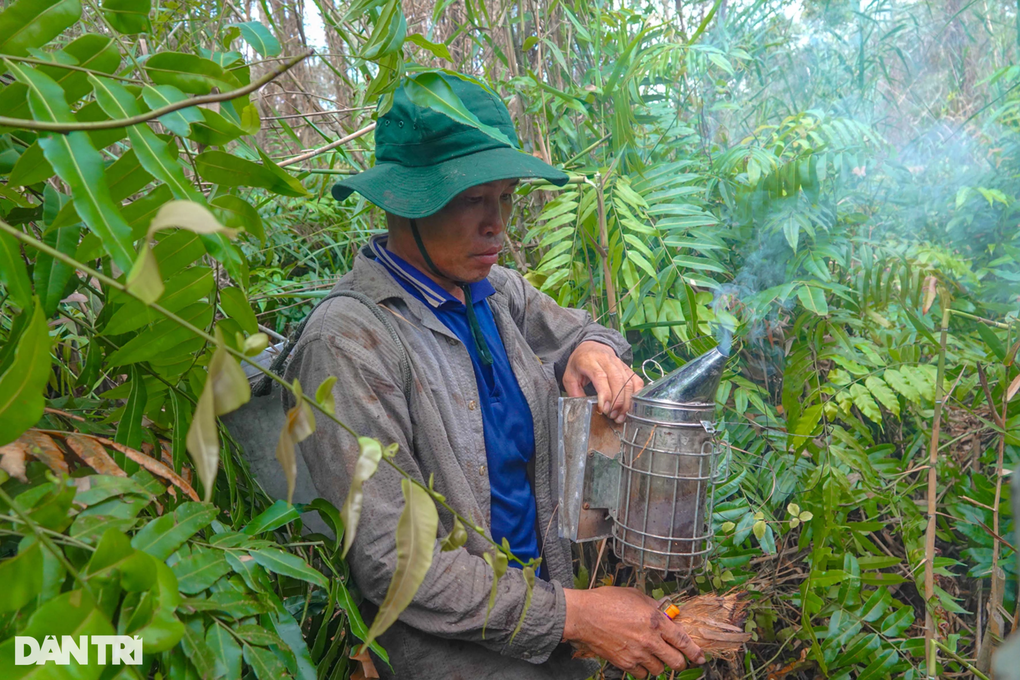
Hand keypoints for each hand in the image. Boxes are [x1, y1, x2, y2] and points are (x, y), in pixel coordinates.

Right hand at [561, 587, 704, 677]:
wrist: (584, 615)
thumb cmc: (606, 601)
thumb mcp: (635, 595)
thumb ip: (652, 605)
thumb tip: (663, 611)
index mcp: (655, 620)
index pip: (683, 640)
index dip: (694, 651)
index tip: (700, 657)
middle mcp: (649, 639)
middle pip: (675, 661)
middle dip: (679, 662)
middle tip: (677, 659)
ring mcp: (637, 653)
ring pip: (659, 670)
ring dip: (658, 664)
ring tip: (652, 656)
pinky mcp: (624, 663)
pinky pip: (641, 674)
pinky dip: (642, 670)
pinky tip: (638, 660)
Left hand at [563, 341, 643, 423]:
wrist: (591, 346)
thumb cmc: (579, 364)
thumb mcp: (569, 377)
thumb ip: (574, 393)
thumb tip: (584, 409)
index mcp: (589, 361)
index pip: (600, 377)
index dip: (605, 394)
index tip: (604, 409)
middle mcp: (606, 360)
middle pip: (617, 380)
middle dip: (617, 402)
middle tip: (612, 416)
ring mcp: (619, 363)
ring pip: (628, 382)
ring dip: (627, 402)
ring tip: (620, 415)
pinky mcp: (627, 367)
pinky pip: (636, 381)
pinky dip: (636, 395)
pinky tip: (629, 406)